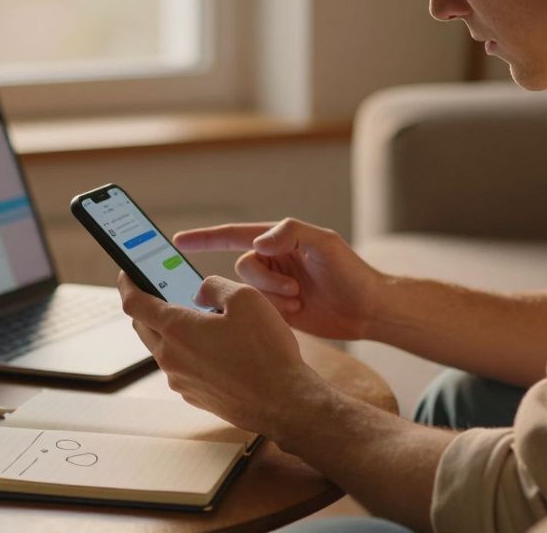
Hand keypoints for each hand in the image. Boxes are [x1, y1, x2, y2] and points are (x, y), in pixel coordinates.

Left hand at [117, 271, 324, 434]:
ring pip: (163, 348)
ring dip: (171, 331)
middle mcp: (171, 357)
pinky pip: (181, 367)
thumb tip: (200, 291)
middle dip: (147, 306)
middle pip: (143, 326)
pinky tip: (214, 347)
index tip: (127, 273)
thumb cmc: (267, 351)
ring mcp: (181, 380)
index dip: (127, 283)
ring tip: (198, 319)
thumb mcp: (245, 298)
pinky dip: (188, 352)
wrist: (284, 402)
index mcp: (176, 329)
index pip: (135, 303)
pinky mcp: (194, 396)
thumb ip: (214, 286)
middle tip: (161, 291)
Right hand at [173, 218, 384, 340]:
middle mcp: (272, 262)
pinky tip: (297, 313)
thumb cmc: (352, 272)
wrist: (369, 310)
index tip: (178, 241)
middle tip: (295, 291)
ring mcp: (273, 288)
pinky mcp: (276, 312)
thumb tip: (258, 243)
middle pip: (242, 269)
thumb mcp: (325, 243)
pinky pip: (257, 312)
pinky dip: (273, 314)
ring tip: (300, 302)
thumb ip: (291, 233)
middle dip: (264, 281)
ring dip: (272, 299)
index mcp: (278, 240)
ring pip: (248, 293)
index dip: (204, 238)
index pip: (232, 235)